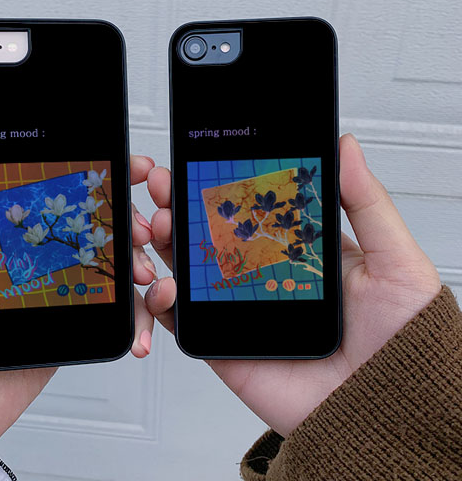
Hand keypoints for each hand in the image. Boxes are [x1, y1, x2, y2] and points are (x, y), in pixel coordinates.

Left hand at [0, 130, 156, 479]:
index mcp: (6, 240)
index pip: (57, 196)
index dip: (96, 179)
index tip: (127, 167)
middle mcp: (35, 261)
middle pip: (94, 227)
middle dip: (129, 221)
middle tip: (145, 228)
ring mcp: (57, 294)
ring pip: (111, 267)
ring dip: (140, 264)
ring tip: (148, 276)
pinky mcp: (70, 326)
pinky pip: (112, 313)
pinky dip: (135, 316)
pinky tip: (140, 320)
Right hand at [143, 134, 440, 436]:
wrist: (388, 414)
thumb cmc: (403, 341)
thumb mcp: (394, 260)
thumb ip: (366, 203)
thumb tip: (344, 146)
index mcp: (297, 250)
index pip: (248, 207)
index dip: (220, 184)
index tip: (197, 159)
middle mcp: (262, 275)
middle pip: (210, 233)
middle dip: (180, 205)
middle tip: (164, 185)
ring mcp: (238, 310)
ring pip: (189, 270)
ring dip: (165, 244)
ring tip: (158, 224)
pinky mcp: (223, 346)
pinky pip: (182, 322)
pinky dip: (162, 301)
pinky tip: (164, 284)